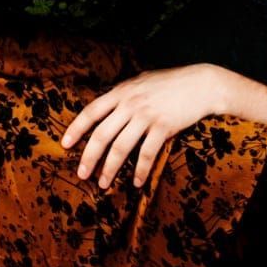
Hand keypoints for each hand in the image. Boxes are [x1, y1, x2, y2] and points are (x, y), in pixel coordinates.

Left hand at [61, 65, 219, 189]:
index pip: (91, 111)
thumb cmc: (171, 82)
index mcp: (121, 92)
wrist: (200, 84)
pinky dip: (140, 170)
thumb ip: (124, 94)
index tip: (65, 144)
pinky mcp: (163, 127)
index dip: (76, 128)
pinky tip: (137, 182)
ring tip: (104, 184)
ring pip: (121, 147)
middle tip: (82, 174)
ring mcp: (146, 116)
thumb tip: (109, 105)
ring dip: (110, 169)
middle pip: (102, 134)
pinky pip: (147, 153)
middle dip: (89, 156)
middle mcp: (130, 104)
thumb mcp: (142, 81)